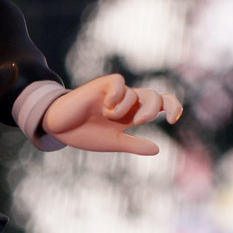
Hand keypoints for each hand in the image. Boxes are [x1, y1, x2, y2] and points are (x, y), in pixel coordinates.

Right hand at [42, 74, 181, 154]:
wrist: (59, 128)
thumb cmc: (84, 133)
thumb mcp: (113, 142)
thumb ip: (133, 144)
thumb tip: (158, 149)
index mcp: (132, 114)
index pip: (161, 104)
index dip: (173, 108)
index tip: (172, 120)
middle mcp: (126, 102)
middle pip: (154, 96)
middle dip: (152, 109)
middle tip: (138, 122)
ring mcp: (114, 93)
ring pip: (135, 94)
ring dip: (124, 109)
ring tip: (106, 116)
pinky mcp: (100, 86)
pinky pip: (119, 82)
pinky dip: (117, 95)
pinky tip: (106, 105)